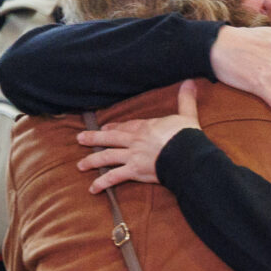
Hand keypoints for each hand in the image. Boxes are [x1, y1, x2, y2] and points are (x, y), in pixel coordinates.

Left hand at [78, 81, 199, 193]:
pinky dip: (102, 182)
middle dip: (94, 139)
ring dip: (92, 160)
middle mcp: (135, 140)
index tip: (105, 128)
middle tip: (80, 139)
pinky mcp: (134, 170)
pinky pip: (114, 177)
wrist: (186, 154)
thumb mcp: (187, 115)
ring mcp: (132, 155)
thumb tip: (190, 81)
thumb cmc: (187, 136)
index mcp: (146, 127)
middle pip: (110, 138)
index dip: (115, 127)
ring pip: (107, 156)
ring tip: (80, 165)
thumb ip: (186, 100)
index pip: (127, 126)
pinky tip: (93, 189)